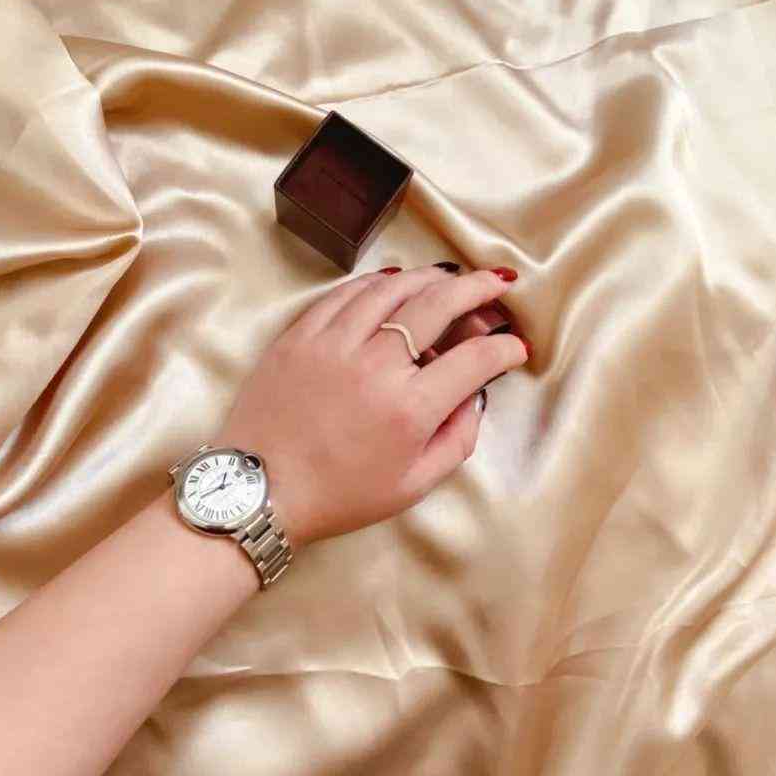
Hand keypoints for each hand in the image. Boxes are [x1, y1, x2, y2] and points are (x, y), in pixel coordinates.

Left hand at [214, 263, 530, 546]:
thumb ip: (456, 440)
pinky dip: (375, 284)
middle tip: (495, 285)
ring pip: (391, 289)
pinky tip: (392, 284)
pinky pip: (344, 294)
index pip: (475, 359)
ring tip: (447, 278)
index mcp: (409, 409)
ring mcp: (332, 344)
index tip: (514, 346)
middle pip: (438, 304)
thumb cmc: (339, 497)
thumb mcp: (412, 487)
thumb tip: (475, 397)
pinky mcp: (299, 336)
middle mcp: (375, 365)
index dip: (504, 347)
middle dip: (476, 289)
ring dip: (428, 278)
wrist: (261, 492)